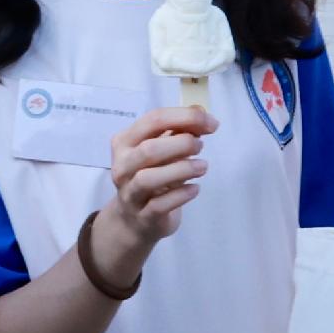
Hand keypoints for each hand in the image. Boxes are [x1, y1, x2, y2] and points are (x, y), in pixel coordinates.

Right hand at [82, 105, 218, 290]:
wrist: (134, 220)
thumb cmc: (152, 175)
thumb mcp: (162, 150)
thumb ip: (178, 130)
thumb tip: (201, 112)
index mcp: (125, 142)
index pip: (153, 120)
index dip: (185, 117)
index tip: (211, 123)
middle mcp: (122, 166)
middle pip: (149, 149)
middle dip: (182, 144)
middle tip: (201, 146)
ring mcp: (129, 193)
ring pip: (149, 178)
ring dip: (182, 169)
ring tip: (203, 166)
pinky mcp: (142, 216)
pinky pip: (160, 204)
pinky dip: (181, 194)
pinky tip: (195, 188)